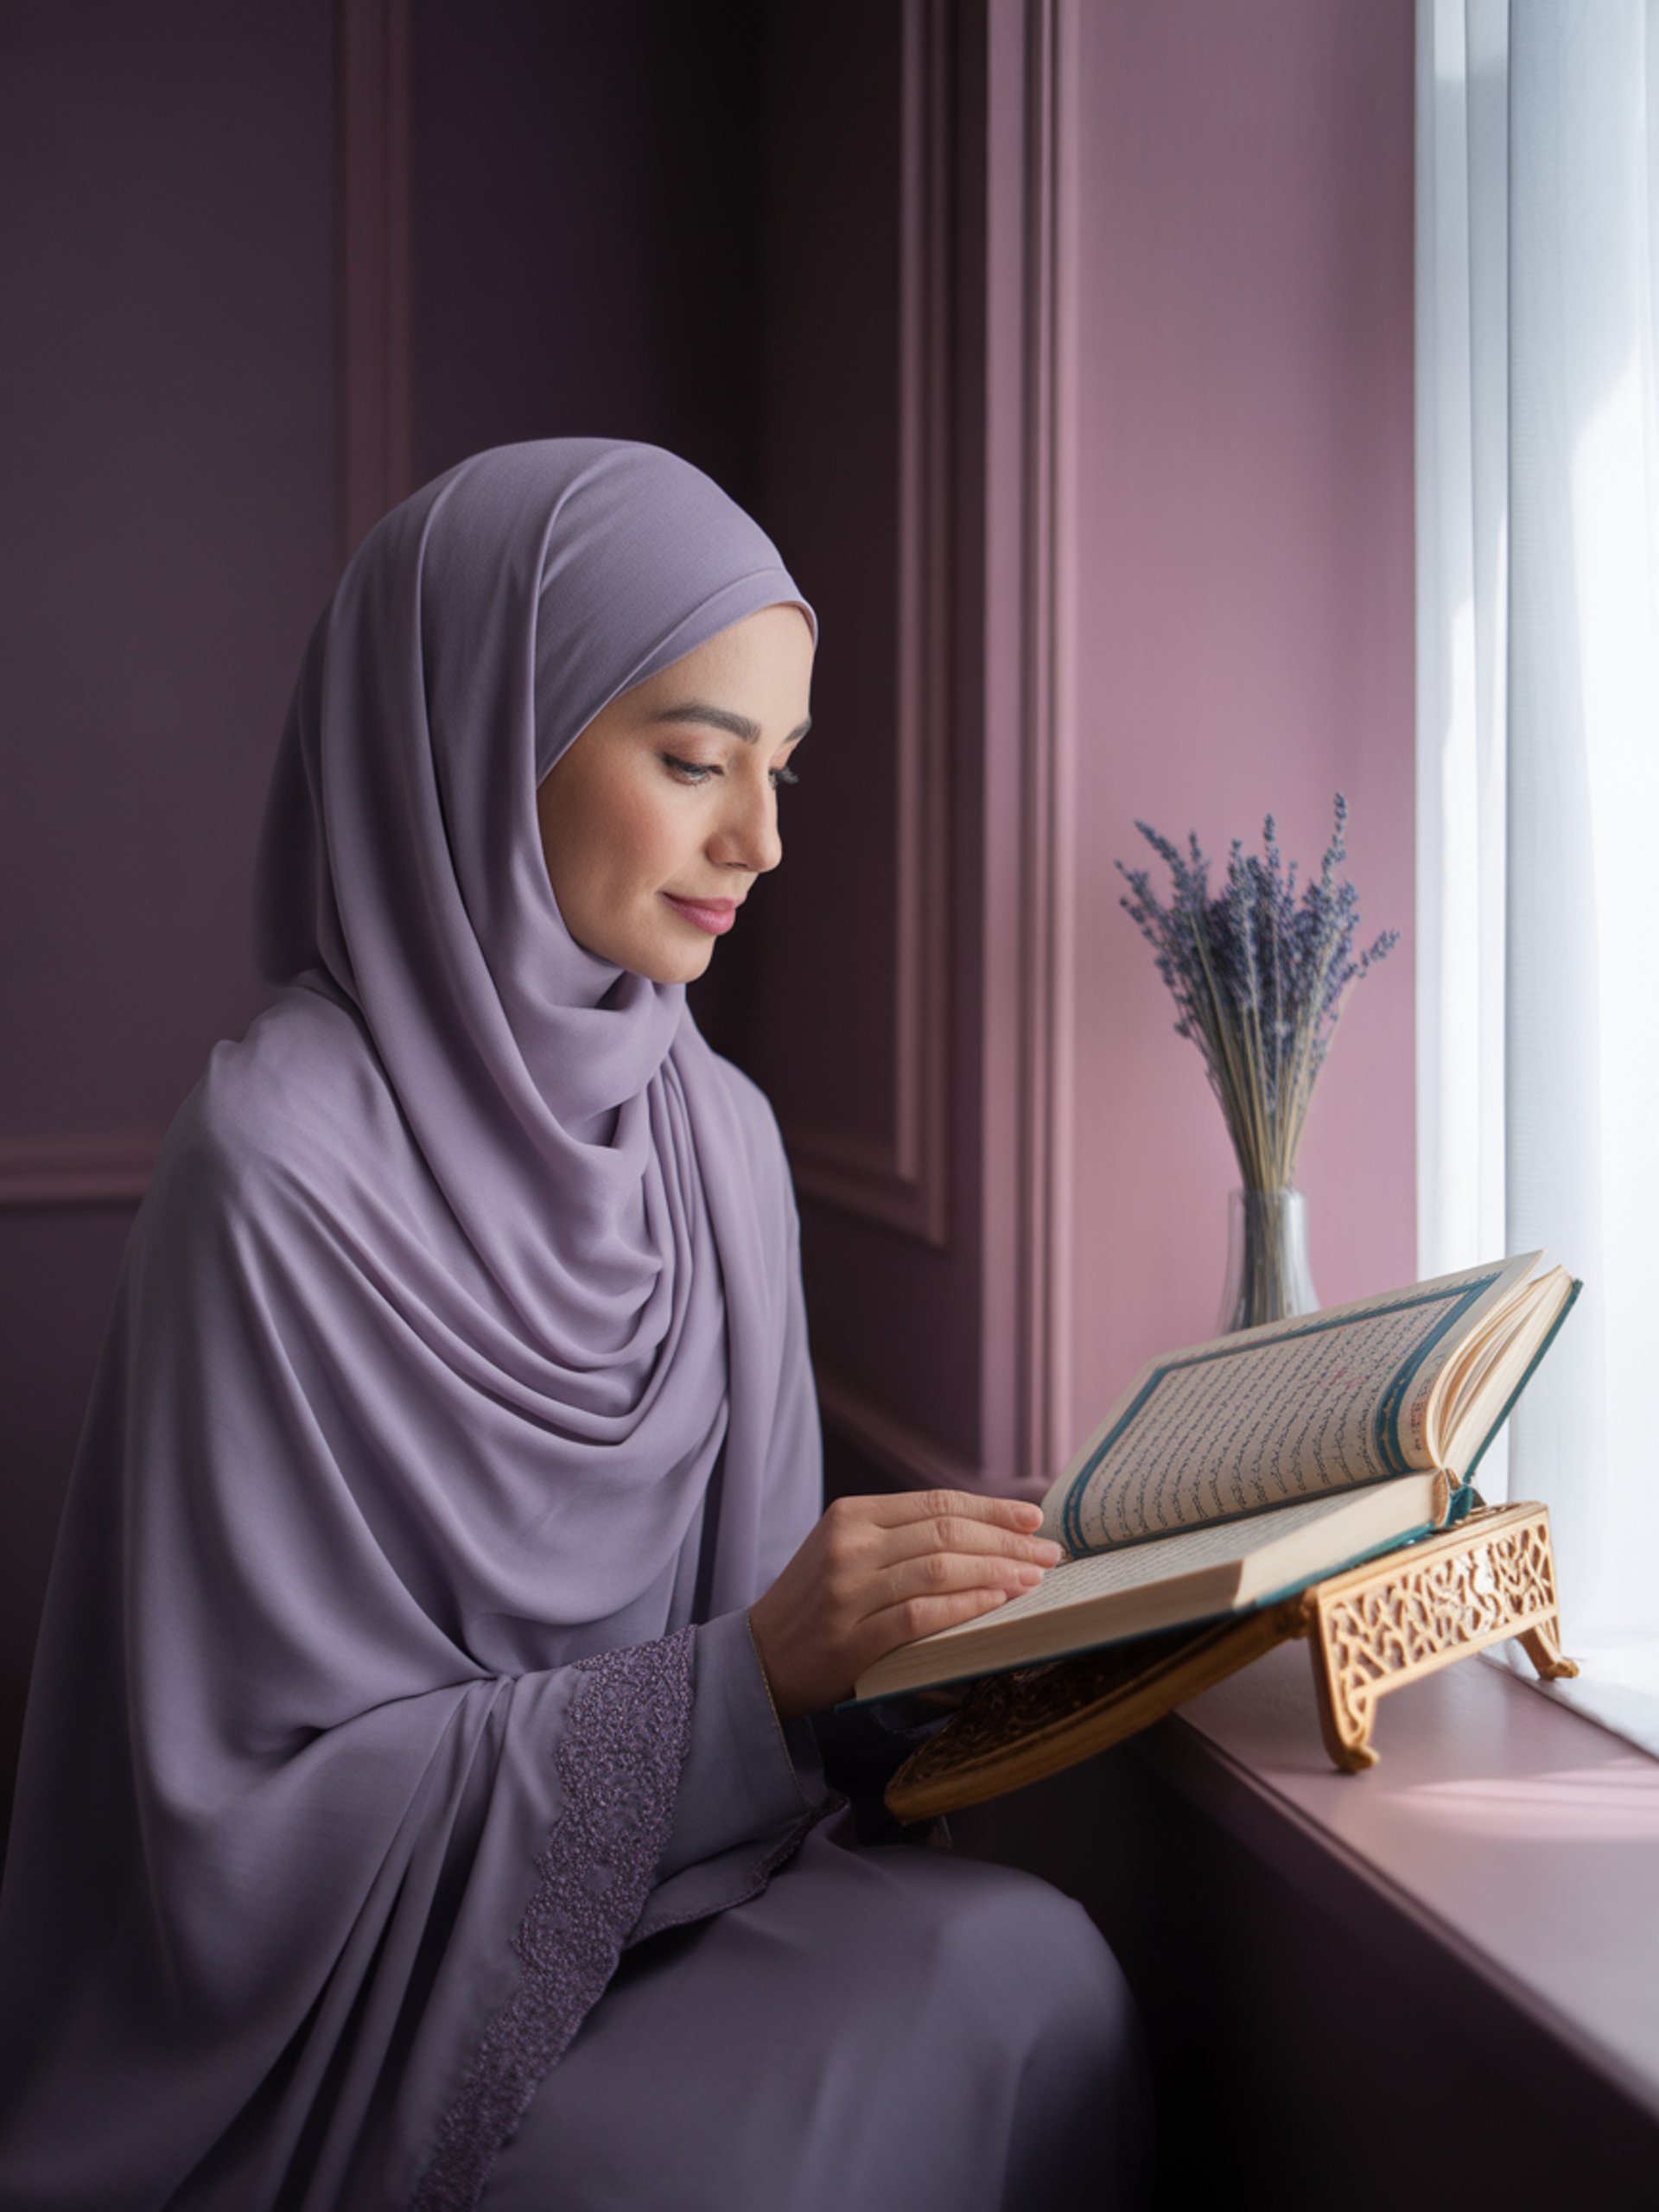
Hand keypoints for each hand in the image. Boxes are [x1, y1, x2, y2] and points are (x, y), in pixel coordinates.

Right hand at [747, 1490, 1063, 1718]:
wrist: (760, 1658)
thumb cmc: (817, 1603)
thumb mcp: (848, 1551)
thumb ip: (903, 1539)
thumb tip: (986, 1535)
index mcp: (851, 1514)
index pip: (937, 1501)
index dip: (992, 1508)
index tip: (1034, 1518)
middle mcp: (849, 1545)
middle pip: (946, 1531)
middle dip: (1007, 1540)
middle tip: (1050, 1553)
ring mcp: (848, 1591)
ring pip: (939, 1568)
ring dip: (997, 1571)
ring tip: (1034, 1578)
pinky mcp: (851, 1638)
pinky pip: (921, 1615)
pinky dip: (966, 1605)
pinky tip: (997, 1602)